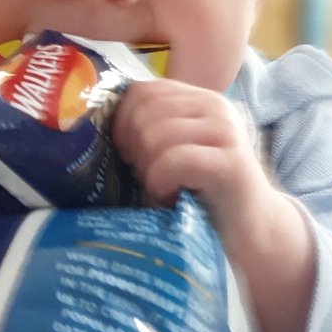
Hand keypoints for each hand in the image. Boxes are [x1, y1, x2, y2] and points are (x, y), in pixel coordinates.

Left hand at [113, 80, 315, 331]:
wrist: (251, 241)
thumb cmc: (199, 200)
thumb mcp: (170, 157)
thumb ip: (143, 135)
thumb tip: (80, 128)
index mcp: (198, 100)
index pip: (140, 90)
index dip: (120, 122)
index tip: (126, 157)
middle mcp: (216, 108)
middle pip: (144, 110)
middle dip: (132, 148)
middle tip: (146, 179)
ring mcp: (228, 134)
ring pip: (156, 133)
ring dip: (148, 171)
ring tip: (161, 194)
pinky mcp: (233, 165)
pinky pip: (174, 160)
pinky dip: (161, 184)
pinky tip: (169, 202)